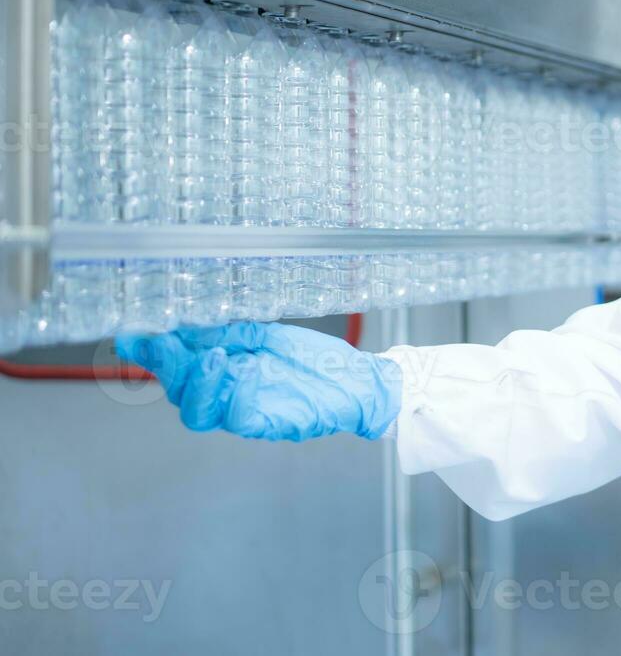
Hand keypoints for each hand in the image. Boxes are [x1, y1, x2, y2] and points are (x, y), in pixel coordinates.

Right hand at [115, 322, 400, 441]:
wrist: (358, 381)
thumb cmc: (314, 359)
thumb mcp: (267, 335)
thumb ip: (227, 332)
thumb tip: (186, 324)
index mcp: (219, 369)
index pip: (173, 365)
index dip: (150, 353)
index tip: (134, 334)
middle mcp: (223, 393)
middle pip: (177, 390)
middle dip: (167, 365)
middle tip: (165, 341)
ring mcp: (241, 410)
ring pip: (197, 411)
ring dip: (198, 382)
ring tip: (215, 355)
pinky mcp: (265, 423)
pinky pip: (238, 417)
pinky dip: (237, 392)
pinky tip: (246, 369)